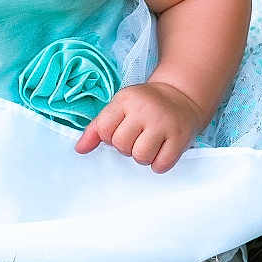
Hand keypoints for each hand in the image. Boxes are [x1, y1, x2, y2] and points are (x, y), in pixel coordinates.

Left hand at [74, 81, 205, 173]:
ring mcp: (164, 123)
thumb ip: (97, 128)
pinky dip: (158, 163)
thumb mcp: (119, 107)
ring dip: (142, 157)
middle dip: (126, 147)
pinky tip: (161, 149)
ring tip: (149, 143)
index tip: (120, 130)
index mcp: (126, 99)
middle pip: (121, 145)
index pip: (104, 130)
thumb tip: (79, 150)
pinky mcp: (180, 137)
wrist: (181, 96)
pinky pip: (161, 165)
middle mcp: (145, 109)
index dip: (109, 136)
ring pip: (141, 157)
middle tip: (138, 136)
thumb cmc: (144, 105)